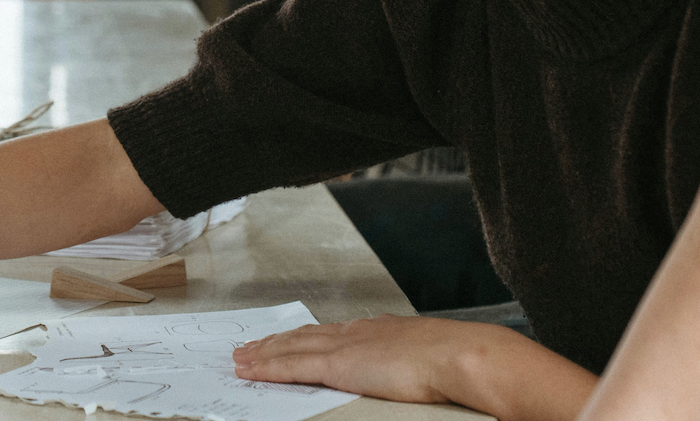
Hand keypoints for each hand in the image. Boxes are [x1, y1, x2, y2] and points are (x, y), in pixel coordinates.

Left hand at [231, 315, 488, 403]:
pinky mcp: (336, 364)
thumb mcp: (429, 355)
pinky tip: (250, 369)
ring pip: (290, 348)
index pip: (332, 332)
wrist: (457, 355)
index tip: (290, 338)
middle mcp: (356, 331)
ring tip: (242, 357)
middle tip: (251, 346)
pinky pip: (291, 366)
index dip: (306, 336)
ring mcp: (344, 345)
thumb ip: (412, 360)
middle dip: (276, 341)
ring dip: (263, 352)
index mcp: (379, 329)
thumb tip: (417, 371)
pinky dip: (266, 367)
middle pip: (304, 336)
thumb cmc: (454, 360)